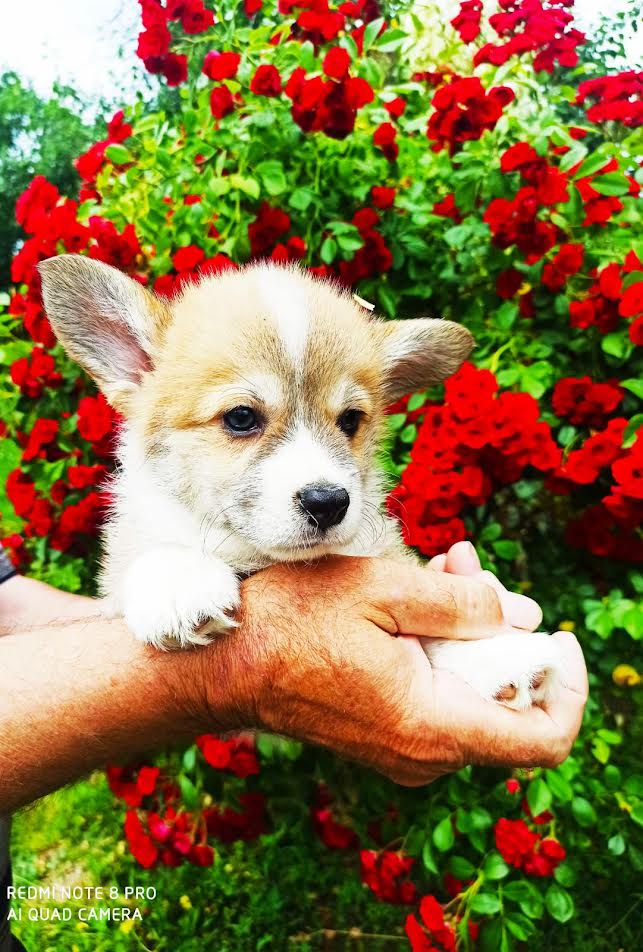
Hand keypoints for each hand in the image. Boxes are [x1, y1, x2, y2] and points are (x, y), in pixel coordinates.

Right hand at [208, 544, 587, 785]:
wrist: (225, 663)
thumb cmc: (292, 621)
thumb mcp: (383, 590)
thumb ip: (464, 603)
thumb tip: (521, 615)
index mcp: (431, 723)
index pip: (544, 736)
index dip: (567, 686)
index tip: (558, 637)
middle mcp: (425, 751)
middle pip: (506, 702)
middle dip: (502, 629)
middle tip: (467, 563)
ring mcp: (404, 750)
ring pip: (471, 694)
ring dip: (469, 630)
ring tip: (441, 567)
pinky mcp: (386, 736)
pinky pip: (439, 697)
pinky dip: (443, 648)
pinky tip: (417, 599)